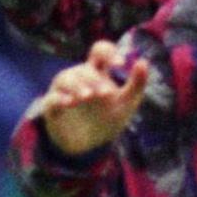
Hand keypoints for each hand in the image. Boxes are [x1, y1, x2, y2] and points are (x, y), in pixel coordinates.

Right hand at [33, 42, 150, 154]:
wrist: (89, 145)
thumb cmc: (108, 117)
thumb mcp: (127, 103)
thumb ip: (137, 83)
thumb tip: (144, 61)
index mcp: (97, 72)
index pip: (99, 51)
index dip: (108, 52)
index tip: (120, 63)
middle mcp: (79, 77)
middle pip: (84, 69)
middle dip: (95, 80)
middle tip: (105, 94)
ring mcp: (64, 91)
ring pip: (65, 78)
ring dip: (76, 85)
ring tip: (87, 96)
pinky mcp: (53, 107)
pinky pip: (52, 98)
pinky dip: (59, 98)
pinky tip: (70, 102)